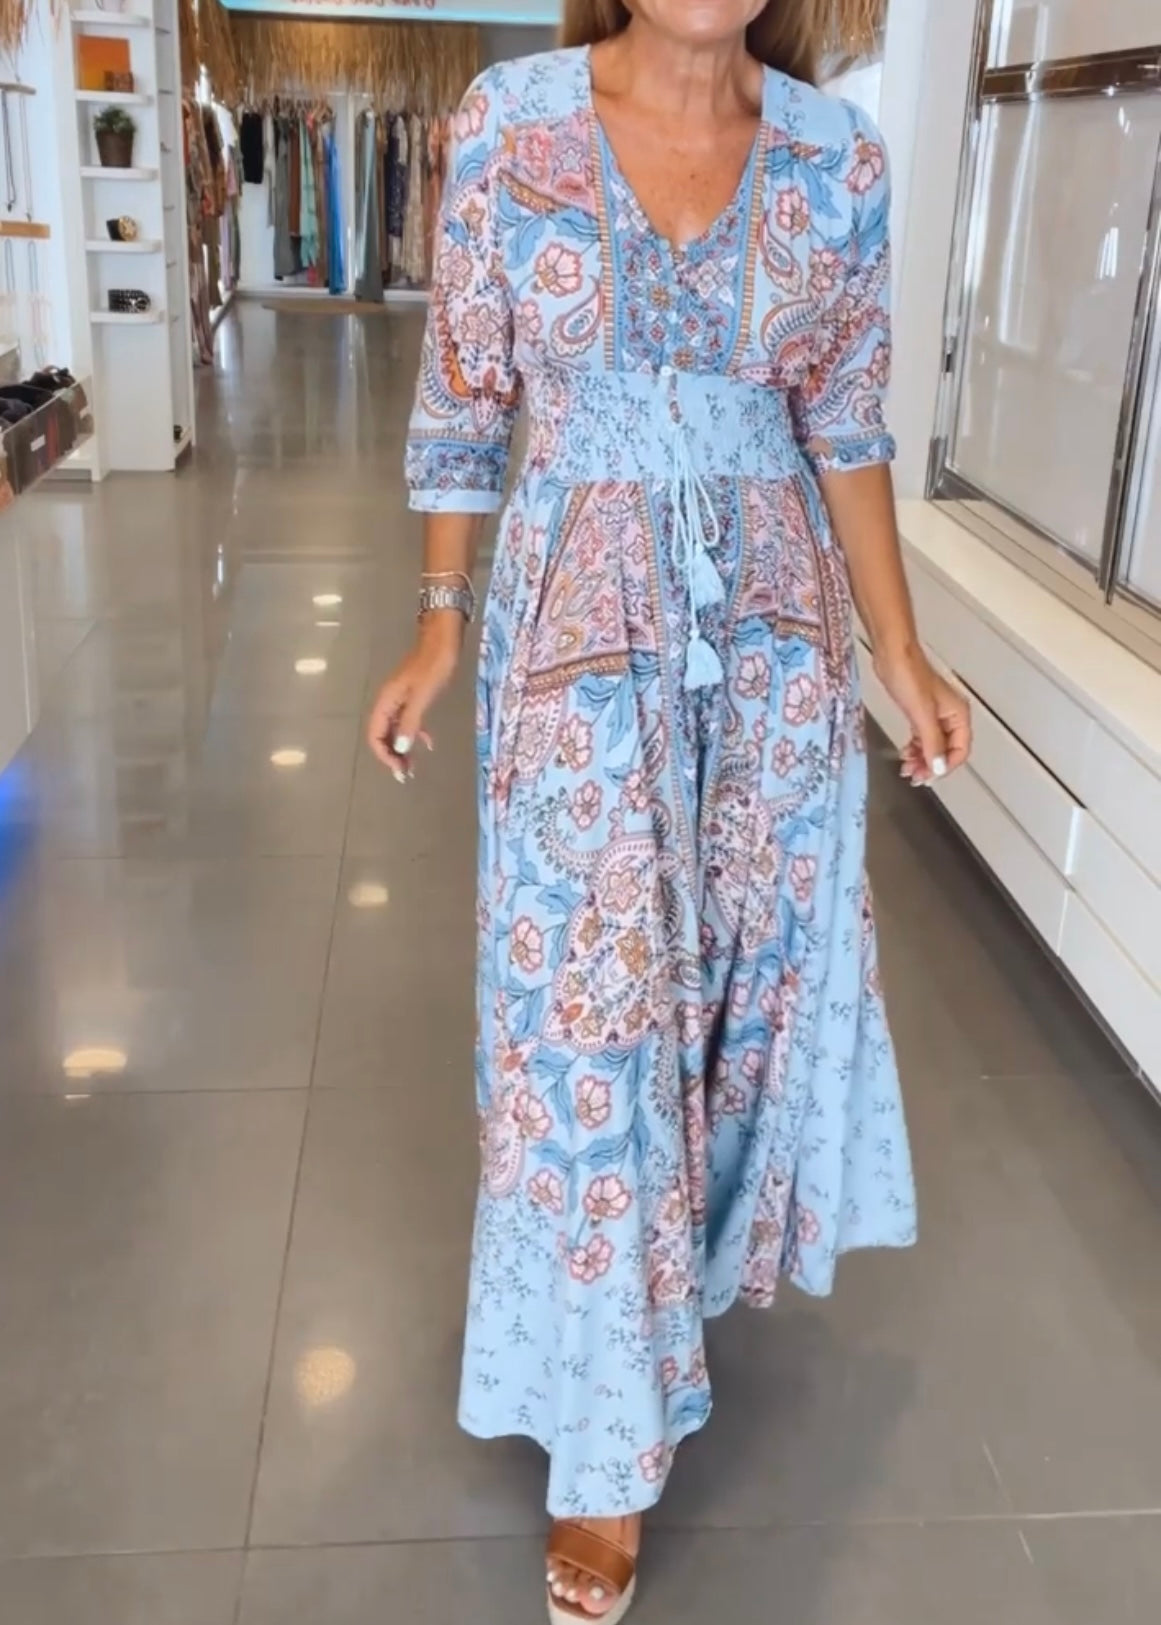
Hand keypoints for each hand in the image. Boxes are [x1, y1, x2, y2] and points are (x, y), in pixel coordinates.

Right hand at [366, 614, 461, 781]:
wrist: (443, 636)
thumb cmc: (435, 664)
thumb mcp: (423, 695)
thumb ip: (411, 722)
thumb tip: (399, 749)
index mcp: (387, 701)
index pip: (375, 735)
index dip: (385, 755)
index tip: (401, 770)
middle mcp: (389, 700)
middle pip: (382, 734)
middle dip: (392, 755)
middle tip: (406, 774)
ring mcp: (400, 697)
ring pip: (395, 729)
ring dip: (402, 747)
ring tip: (413, 765)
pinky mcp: (412, 695)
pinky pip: (407, 720)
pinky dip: (414, 733)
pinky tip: (427, 742)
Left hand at [874, 643, 971, 785]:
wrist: (893, 656)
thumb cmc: (909, 677)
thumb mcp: (922, 715)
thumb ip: (931, 743)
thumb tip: (938, 767)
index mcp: (958, 715)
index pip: (960, 750)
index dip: (945, 766)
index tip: (928, 777)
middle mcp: (950, 716)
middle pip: (946, 750)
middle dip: (931, 765)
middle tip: (914, 777)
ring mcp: (935, 715)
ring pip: (933, 746)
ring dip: (921, 759)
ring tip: (906, 768)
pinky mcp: (920, 712)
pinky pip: (922, 737)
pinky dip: (914, 748)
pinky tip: (904, 754)